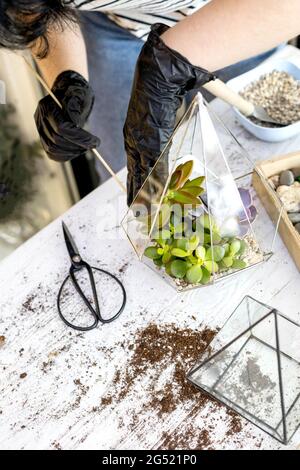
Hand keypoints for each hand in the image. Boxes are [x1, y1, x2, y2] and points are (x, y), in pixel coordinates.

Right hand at [35, 70, 99, 161]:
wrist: (68, 91)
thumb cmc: (76, 91)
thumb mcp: (80, 94)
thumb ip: (75, 107)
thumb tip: (76, 125)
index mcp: (47, 105)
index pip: (62, 128)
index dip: (80, 137)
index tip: (95, 141)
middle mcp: (40, 118)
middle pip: (57, 140)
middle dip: (77, 145)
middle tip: (92, 145)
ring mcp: (40, 128)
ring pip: (52, 149)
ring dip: (71, 152)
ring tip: (85, 148)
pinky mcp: (44, 137)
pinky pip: (51, 153)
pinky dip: (65, 156)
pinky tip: (77, 151)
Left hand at [124, 23, 215, 205]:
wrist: (159, 77)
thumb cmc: (160, 92)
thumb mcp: (157, 116)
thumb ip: (158, 130)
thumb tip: (163, 133)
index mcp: (134, 134)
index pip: (134, 163)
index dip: (134, 179)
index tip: (133, 191)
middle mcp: (134, 140)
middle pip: (136, 172)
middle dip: (135, 191)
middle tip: (134, 208)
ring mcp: (143, 142)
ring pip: (143, 174)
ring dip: (145, 193)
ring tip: (143, 208)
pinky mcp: (153, 142)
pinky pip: (156, 167)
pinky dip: (158, 182)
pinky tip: (157, 194)